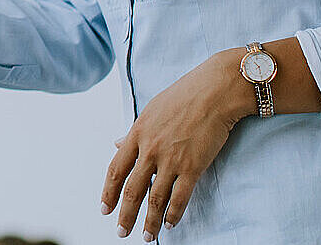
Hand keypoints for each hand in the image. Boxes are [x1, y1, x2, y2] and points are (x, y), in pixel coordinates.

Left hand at [100, 49, 251, 240]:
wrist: (215, 91)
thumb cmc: (185, 96)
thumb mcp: (151, 110)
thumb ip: (134, 131)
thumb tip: (116, 143)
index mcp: (136, 134)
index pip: (115, 170)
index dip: (108, 193)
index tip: (104, 208)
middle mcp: (149, 150)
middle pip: (132, 190)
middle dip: (125, 215)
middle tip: (120, 232)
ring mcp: (170, 159)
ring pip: (154, 198)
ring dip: (148, 221)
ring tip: (144, 236)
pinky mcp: (193, 166)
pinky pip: (179, 197)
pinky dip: (173, 213)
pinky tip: (169, 224)